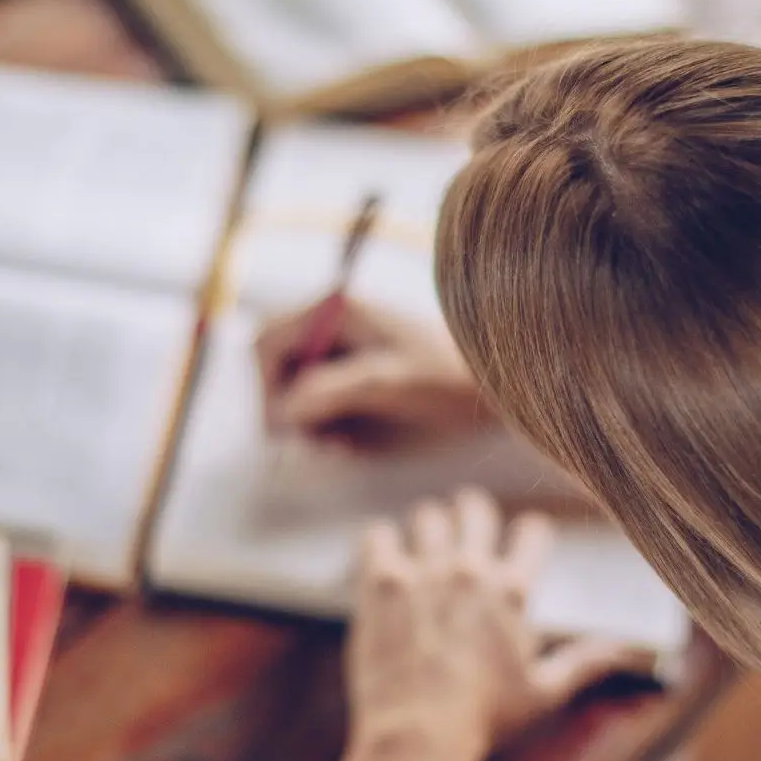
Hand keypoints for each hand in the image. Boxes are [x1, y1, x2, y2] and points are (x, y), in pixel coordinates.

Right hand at [256, 299, 490, 452]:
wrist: (493, 388)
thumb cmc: (448, 374)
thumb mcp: (388, 380)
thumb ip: (332, 390)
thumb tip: (281, 412)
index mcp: (337, 309)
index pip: (269, 344)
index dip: (267, 388)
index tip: (282, 429)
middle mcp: (332, 328)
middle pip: (277, 372)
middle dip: (288, 412)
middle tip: (311, 449)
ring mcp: (341, 357)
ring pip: (294, 396)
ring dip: (305, 428)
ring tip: (338, 450)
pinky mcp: (352, 384)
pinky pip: (317, 411)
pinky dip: (324, 433)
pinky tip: (348, 448)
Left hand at [346, 489, 658, 760]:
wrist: (419, 735)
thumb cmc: (485, 719)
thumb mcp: (545, 693)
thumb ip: (585, 662)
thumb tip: (627, 649)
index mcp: (513, 592)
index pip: (532, 534)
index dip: (530, 532)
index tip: (526, 534)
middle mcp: (471, 571)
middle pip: (476, 511)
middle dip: (474, 512)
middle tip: (468, 516)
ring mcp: (424, 571)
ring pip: (428, 517)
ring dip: (430, 524)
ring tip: (427, 533)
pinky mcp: (382, 581)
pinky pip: (379, 536)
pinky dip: (382, 540)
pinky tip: (384, 550)